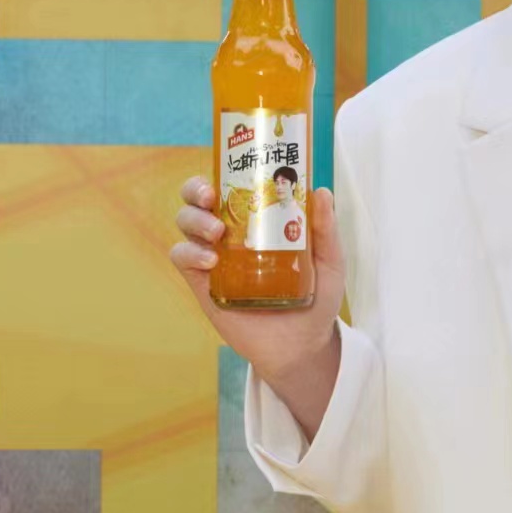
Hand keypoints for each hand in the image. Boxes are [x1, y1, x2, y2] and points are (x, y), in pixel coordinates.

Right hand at [170, 177, 346, 384]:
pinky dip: (189, 253)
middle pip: (197, 199)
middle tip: (211, 197)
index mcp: (257, 218)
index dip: (223, 170)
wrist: (301, 345)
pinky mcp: (203, 284)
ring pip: (185, 223)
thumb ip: (325, 229)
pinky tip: (210, 261)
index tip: (232, 167)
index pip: (231, 184)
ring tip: (217, 233)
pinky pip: (182, 259)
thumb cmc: (315, 298)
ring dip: (194, 220)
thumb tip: (322, 191)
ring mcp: (213, 257)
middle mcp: (230, 232)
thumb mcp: (329, 261)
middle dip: (195, 189)